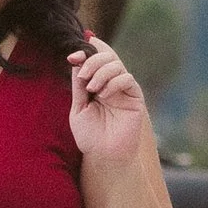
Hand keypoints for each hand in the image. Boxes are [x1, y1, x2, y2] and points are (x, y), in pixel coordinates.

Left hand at [68, 38, 150, 166]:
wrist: (103, 155)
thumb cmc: (90, 135)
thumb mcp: (78, 106)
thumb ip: (78, 84)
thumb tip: (76, 59)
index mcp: (97, 83)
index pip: (94, 58)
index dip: (85, 52)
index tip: (72, 57)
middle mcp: (111, 83)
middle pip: (107, 56)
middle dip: (92, 60)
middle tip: (83, 76)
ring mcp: (124, 90)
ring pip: (117, 64)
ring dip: (101, 72)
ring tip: (92, 89)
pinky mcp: (135, 98)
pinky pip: (127, 79)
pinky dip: (114, 82)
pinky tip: (104, 95)